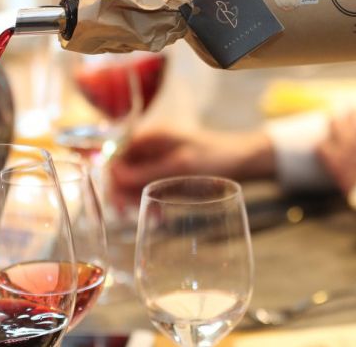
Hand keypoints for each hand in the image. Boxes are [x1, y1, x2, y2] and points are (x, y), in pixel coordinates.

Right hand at [108, 127, 274, 207]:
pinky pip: (150, 185)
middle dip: (124, 193)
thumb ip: (146, 172)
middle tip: (130, 216)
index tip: (116, 204)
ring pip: (134, 180)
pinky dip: (151, 199)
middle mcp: (150, 143)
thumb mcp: (179, 167)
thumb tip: (114, 179)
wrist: (243, 159)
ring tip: (153, 219)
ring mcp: (158, 156)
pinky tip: (159, 216)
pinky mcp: (168, 169)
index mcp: (150, 135)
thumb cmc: (215, 157)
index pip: (115, 155)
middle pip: (122, 169)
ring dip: (137, 200)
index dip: (112, 180)